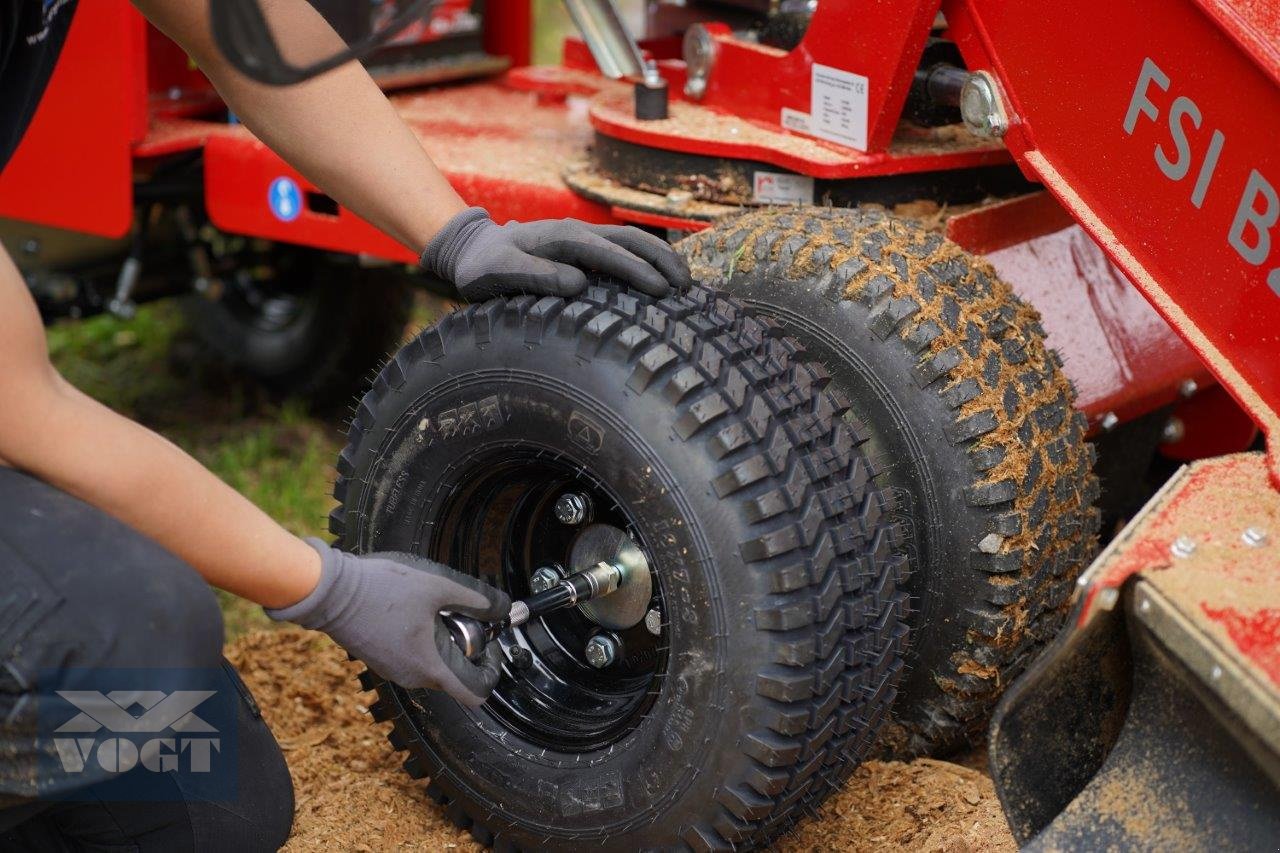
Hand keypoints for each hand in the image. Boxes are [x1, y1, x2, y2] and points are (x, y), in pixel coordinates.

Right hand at [266, 539, 510, 706]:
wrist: (329, 590)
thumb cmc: (381, 589)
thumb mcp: (439, 586)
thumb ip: (477, 599)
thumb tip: (503, 607)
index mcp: (431, 668)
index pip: (476, 693)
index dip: (492, 671)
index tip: (489, 645)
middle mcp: (412, 678)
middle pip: (455, 676)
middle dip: (466, 648)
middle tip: (461, 615)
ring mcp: (393, 671)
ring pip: (433, 666)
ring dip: (443, 642)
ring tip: (434, 609)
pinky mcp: (380, 660)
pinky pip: (412, 658)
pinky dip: (422, 640)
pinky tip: (413, 611)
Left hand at [420, 207, 692, 300]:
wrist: (473, 248)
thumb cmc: (484, 267)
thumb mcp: (499, 273)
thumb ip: (534, 276)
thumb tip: (579, 282)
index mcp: (561, 238)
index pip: (607, 252)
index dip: (635, 270)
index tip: (659, 290)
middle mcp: (577, 232)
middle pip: (630, 239)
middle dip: (661, 260)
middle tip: (686, 287)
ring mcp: (583, 237)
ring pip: (632, 240)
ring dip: (660, 257)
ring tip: (685, 282)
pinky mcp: (585, 247)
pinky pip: (623, 248)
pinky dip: (648, 259)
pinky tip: (663, 277)